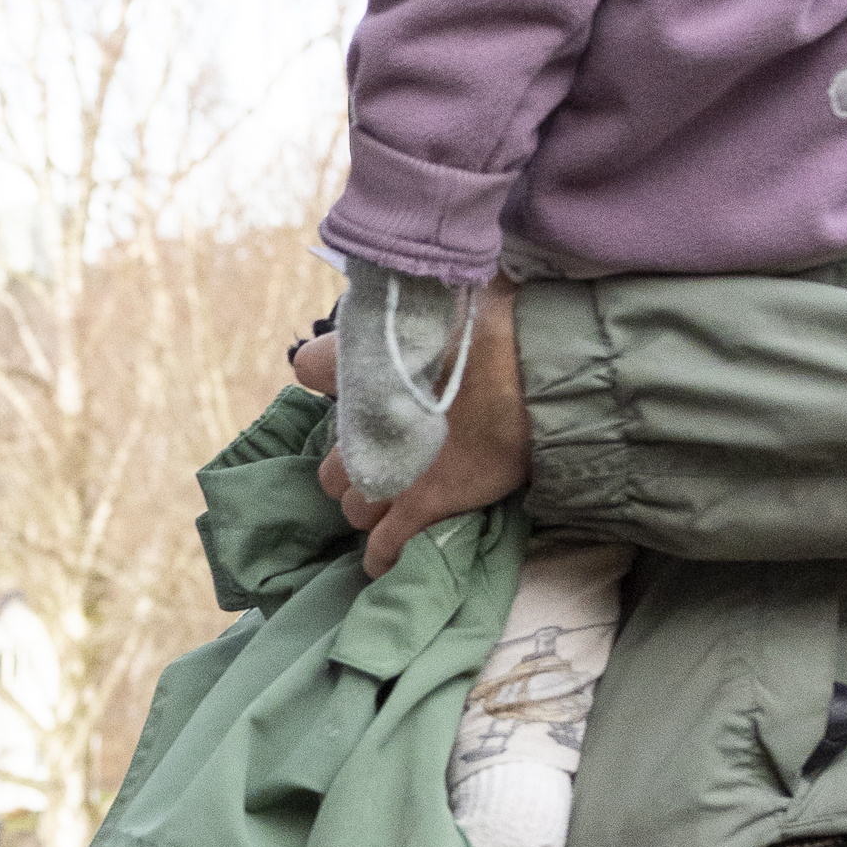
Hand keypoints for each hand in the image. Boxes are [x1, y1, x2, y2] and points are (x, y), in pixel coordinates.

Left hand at [297, 281, 532, 575]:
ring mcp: (389, 469)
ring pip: (352, 506)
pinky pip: (385, 545)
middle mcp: (360, 423)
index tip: (353, 384)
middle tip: (389, 460)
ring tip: (398, 502)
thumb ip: (426, 301)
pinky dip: (383, 555)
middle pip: (331, 462)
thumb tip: (437, 287)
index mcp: (363, 362)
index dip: (330, 373)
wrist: (534, 369)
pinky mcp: (422, 505)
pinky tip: (385, 559)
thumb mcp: (452, 296)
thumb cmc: (500, 324)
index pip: (312, 365)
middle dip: (354, 466)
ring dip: (371, 505)